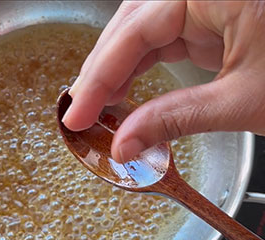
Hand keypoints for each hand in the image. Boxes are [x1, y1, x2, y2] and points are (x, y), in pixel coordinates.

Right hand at [62, 1, 264, 162]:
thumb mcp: (243, 99)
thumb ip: (175, 119)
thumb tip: (126, 145)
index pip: (135, 33)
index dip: (98, 77)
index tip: (76, 113)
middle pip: (130, 24)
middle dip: (101, 70)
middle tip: (81, 110)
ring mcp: (204, 2)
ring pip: (141, 30)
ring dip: (116, 69)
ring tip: (98, 104)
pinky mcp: (208, 19)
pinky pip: (161, 38)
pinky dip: (140, 67)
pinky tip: (125, 90)